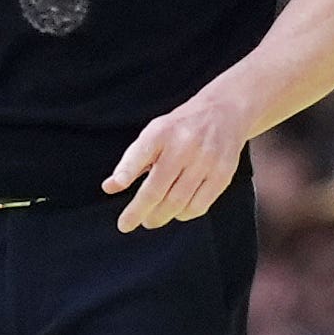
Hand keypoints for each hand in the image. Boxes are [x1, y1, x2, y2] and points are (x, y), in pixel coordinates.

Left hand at [103, 84, 250, 230]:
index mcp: (161, 132)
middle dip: (139, 211)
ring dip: (161, 216)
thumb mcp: (154, 134)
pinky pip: (199, 205)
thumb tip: (110, 187)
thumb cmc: (181, 129)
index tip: (115, 187)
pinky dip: (184, 214)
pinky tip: (177, 212)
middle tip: (129, 222)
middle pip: (157, 188)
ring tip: (151, 220)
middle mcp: (184, 145)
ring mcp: (205, 161)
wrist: (223, 112)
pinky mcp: (222, 174)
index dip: (126, 172)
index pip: (139, 154)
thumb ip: (132, 161)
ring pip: (178, 201)